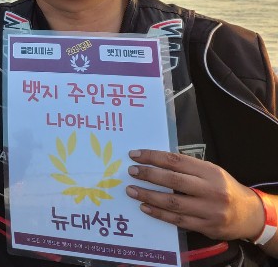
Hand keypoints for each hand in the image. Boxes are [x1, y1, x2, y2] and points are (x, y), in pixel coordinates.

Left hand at [125, 149, 263, 241]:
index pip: (176, 161)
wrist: (250, 215)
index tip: (135, 155)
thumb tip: (154, 160)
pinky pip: (178, 220)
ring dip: (149, 196)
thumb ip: (187, 167)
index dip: (153, 157)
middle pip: (173, 181)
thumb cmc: (224, 188)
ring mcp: (209, 211)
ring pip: (173, 203)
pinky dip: (159, 214)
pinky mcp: (207, 227)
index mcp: (211, 172)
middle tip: (131, 172)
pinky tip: (145, 207)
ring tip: (131, 190)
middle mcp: (211, 191)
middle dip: (148, 175)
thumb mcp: (211, 171)